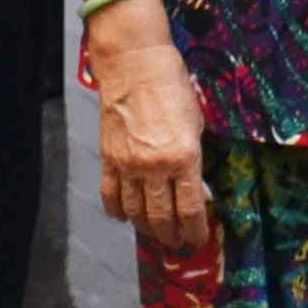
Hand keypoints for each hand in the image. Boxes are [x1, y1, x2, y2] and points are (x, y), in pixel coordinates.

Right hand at [90, 10, 214, 253]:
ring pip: (136, 213)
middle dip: (172, 237)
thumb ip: (194, 157)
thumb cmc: (172, 87)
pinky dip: (117, 213)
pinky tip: (125, 217)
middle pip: (162, 218)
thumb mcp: (196, 123)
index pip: (191, 209)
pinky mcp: (109, 159)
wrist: (135, 64)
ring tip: (156, 234)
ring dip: (146, 229)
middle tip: (177, 243)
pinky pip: (111, 197)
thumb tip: (195, 186)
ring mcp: (129, 165)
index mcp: (184, 157)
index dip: (196, 231)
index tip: (199, 240)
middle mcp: (156, 166)